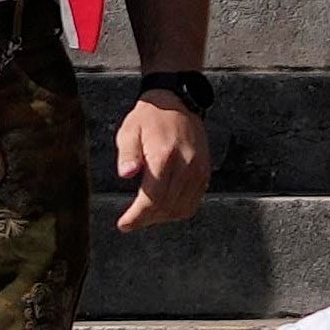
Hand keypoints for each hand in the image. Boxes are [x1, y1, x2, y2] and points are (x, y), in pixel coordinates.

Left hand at [114, 91, 210, 231]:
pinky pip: (193, 202)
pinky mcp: (205, 173)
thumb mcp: (129, 131)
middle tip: (130, 221)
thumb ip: (127, 154)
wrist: (177, 104)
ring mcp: (199, 171)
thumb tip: (125, 175)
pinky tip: (162, 208)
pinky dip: (177, 211)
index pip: (152, 197)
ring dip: (162, 218)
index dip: (137, 216)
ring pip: (182, 209)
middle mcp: (186, 166)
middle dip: (146, 219)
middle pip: (167, 207)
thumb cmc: (148, 118)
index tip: (123, 225)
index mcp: (164, 155)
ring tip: (144, 216)